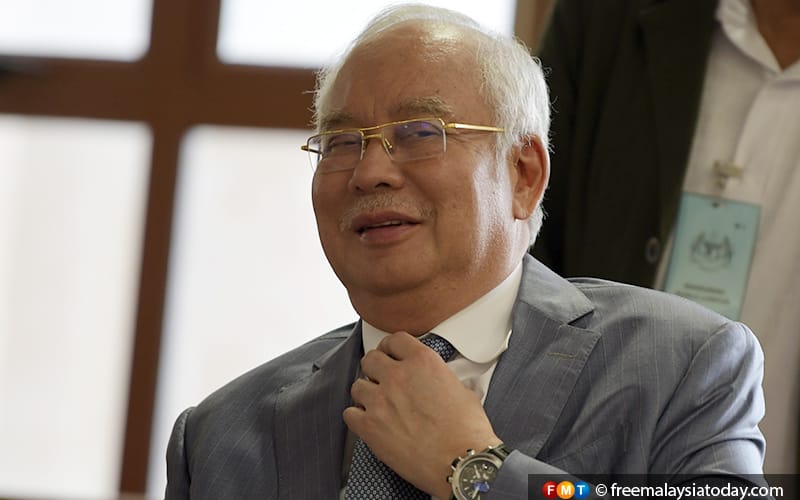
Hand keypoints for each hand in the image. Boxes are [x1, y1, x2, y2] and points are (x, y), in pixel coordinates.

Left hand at [343, 331, 500, 498]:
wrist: (462, 463)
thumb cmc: (468, 432)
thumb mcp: (464, 391)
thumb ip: (444, 380)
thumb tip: (443, 384)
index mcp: (423, 362)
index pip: (395, 340)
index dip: (391, 347)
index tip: (390, 354)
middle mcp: (398, 376)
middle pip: (370, 359)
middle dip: (375, 368)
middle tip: (381, 379)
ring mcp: (381, 401)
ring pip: (357, 386)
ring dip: (366, 394)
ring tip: (377, 404)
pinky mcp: (370, 427)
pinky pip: (349, 414)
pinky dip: (357, 417)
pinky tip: (369, 422)